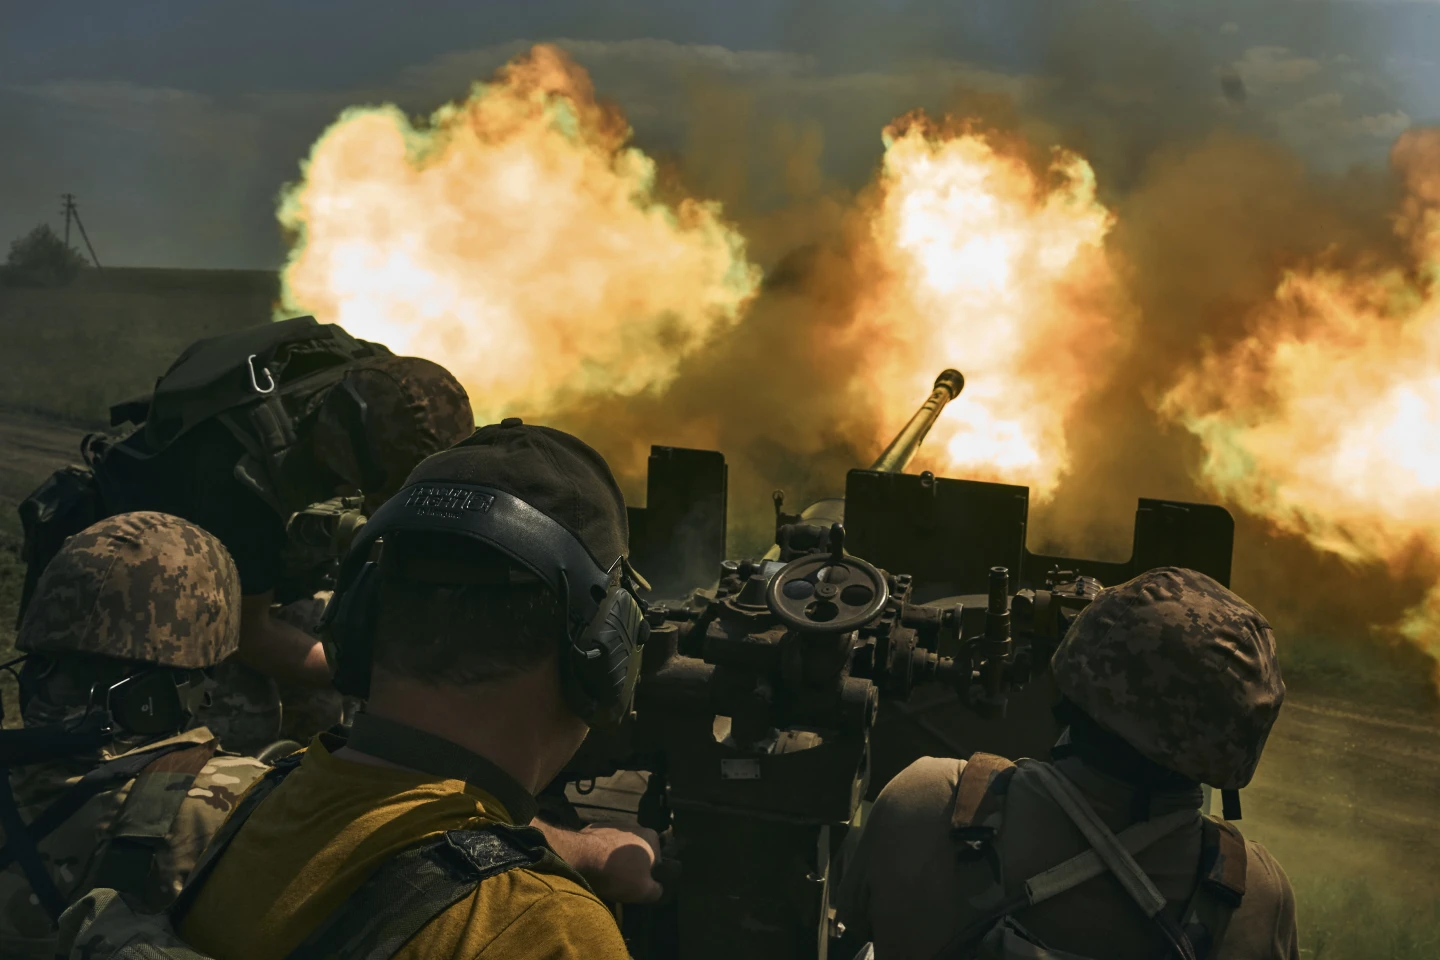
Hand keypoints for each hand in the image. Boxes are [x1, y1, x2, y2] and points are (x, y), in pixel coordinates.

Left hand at [533, 819, 663, 903]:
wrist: (581, 856)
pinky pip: (604, 843)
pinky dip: (602, 852)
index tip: (637, 885)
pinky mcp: (596, 826)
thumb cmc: (618, 874)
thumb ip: (657, 891)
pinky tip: (595, 864)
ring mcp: (615, 823)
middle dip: (632, 864)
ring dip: (617, 858)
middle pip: (638, 851)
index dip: (649, 875)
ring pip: (620, 846)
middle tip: (621, 881)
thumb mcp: (644, 891)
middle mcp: (636, 826)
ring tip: (606, 874)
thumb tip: (658, 889)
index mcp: (652, 838)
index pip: (657, 860)